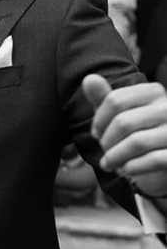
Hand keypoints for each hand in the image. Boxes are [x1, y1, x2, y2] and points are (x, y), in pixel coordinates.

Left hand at [86, 73, 166, 197]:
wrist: (160, 158)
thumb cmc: (135, 132)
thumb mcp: (117, 114)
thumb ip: (104, 98)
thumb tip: (89, 78)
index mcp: (153, 92)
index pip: (115, 100)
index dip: (98, 120)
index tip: (96, 133)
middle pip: (123, 122)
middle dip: (106, 141)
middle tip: (104, 151)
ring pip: (136, 142)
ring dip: (115, 157)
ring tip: (109, 164)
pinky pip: (152, 160)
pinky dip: (131, 168)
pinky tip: (125, 169)